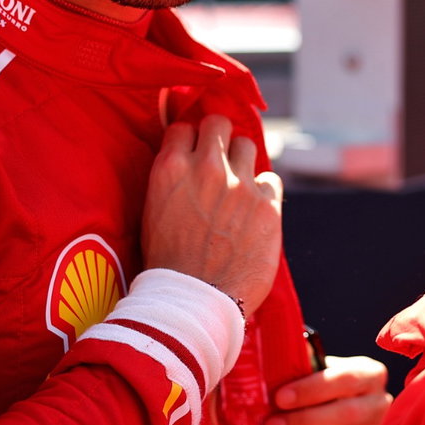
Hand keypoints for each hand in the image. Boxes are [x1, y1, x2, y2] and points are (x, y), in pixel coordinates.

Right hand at [141, 114, 282, 316]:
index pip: (183, 127)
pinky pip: (271, 179)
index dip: (190, 139)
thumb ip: (172, 182)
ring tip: (237, 185)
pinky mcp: (267, 205)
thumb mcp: (153, 213)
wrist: (194, 302)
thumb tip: (185, 164)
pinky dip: (264, 191)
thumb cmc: (168, 265)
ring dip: (242, 161)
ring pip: (247, 145)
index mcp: (170, 169)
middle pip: (219, 122)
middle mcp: (206, 168)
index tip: (193, 151)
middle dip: (219, 137)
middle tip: (219, 157)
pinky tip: (255, 210)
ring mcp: (239, 184)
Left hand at [266, 355, 390, 424]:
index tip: (281, 397)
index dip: (312, 389)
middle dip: (304, 422)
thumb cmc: (328, 390)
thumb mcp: (323, 372)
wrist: (350, 416)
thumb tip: (277, 367)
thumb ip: (305, 369)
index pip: (345, 379)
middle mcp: (381, 405)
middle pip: (347, 415)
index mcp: (370, 375)